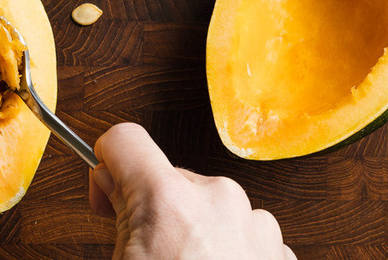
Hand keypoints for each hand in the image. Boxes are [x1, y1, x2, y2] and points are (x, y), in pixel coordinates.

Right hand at [89, 123, 296, 259]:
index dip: (107, 158)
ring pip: (211, 207)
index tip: (107, 182)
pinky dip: (228, 251)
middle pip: (172, 179)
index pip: (126, 139)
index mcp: (170, 201)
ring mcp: (257, 225)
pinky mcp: (280, 250)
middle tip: (145, 252)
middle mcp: (221, 200)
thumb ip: (118, 213)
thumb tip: (114, 183)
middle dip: (155, 209)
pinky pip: (244, 233)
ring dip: (197, 232)